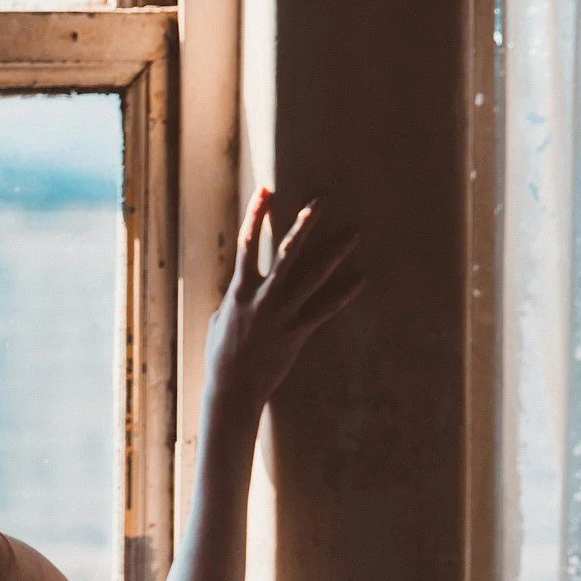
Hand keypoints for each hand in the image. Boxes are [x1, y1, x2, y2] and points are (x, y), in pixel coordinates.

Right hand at [204, 188, 363, 407]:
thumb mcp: (220, 319)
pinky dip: (343, 295)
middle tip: (323, 199)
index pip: (246, 243)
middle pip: (287, 251)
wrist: (231, 390)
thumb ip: (233, 297)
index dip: (256, 214)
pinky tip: (360, 280)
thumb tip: (238, 284)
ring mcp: (281, 315)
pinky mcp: (296, 333)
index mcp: (239, 291)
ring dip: (334, 253)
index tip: (266, 190)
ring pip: (312, 276)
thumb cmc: (220, 355)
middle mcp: (262, 298)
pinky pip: (324, 310)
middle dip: (305, 223)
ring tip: (353, 234)